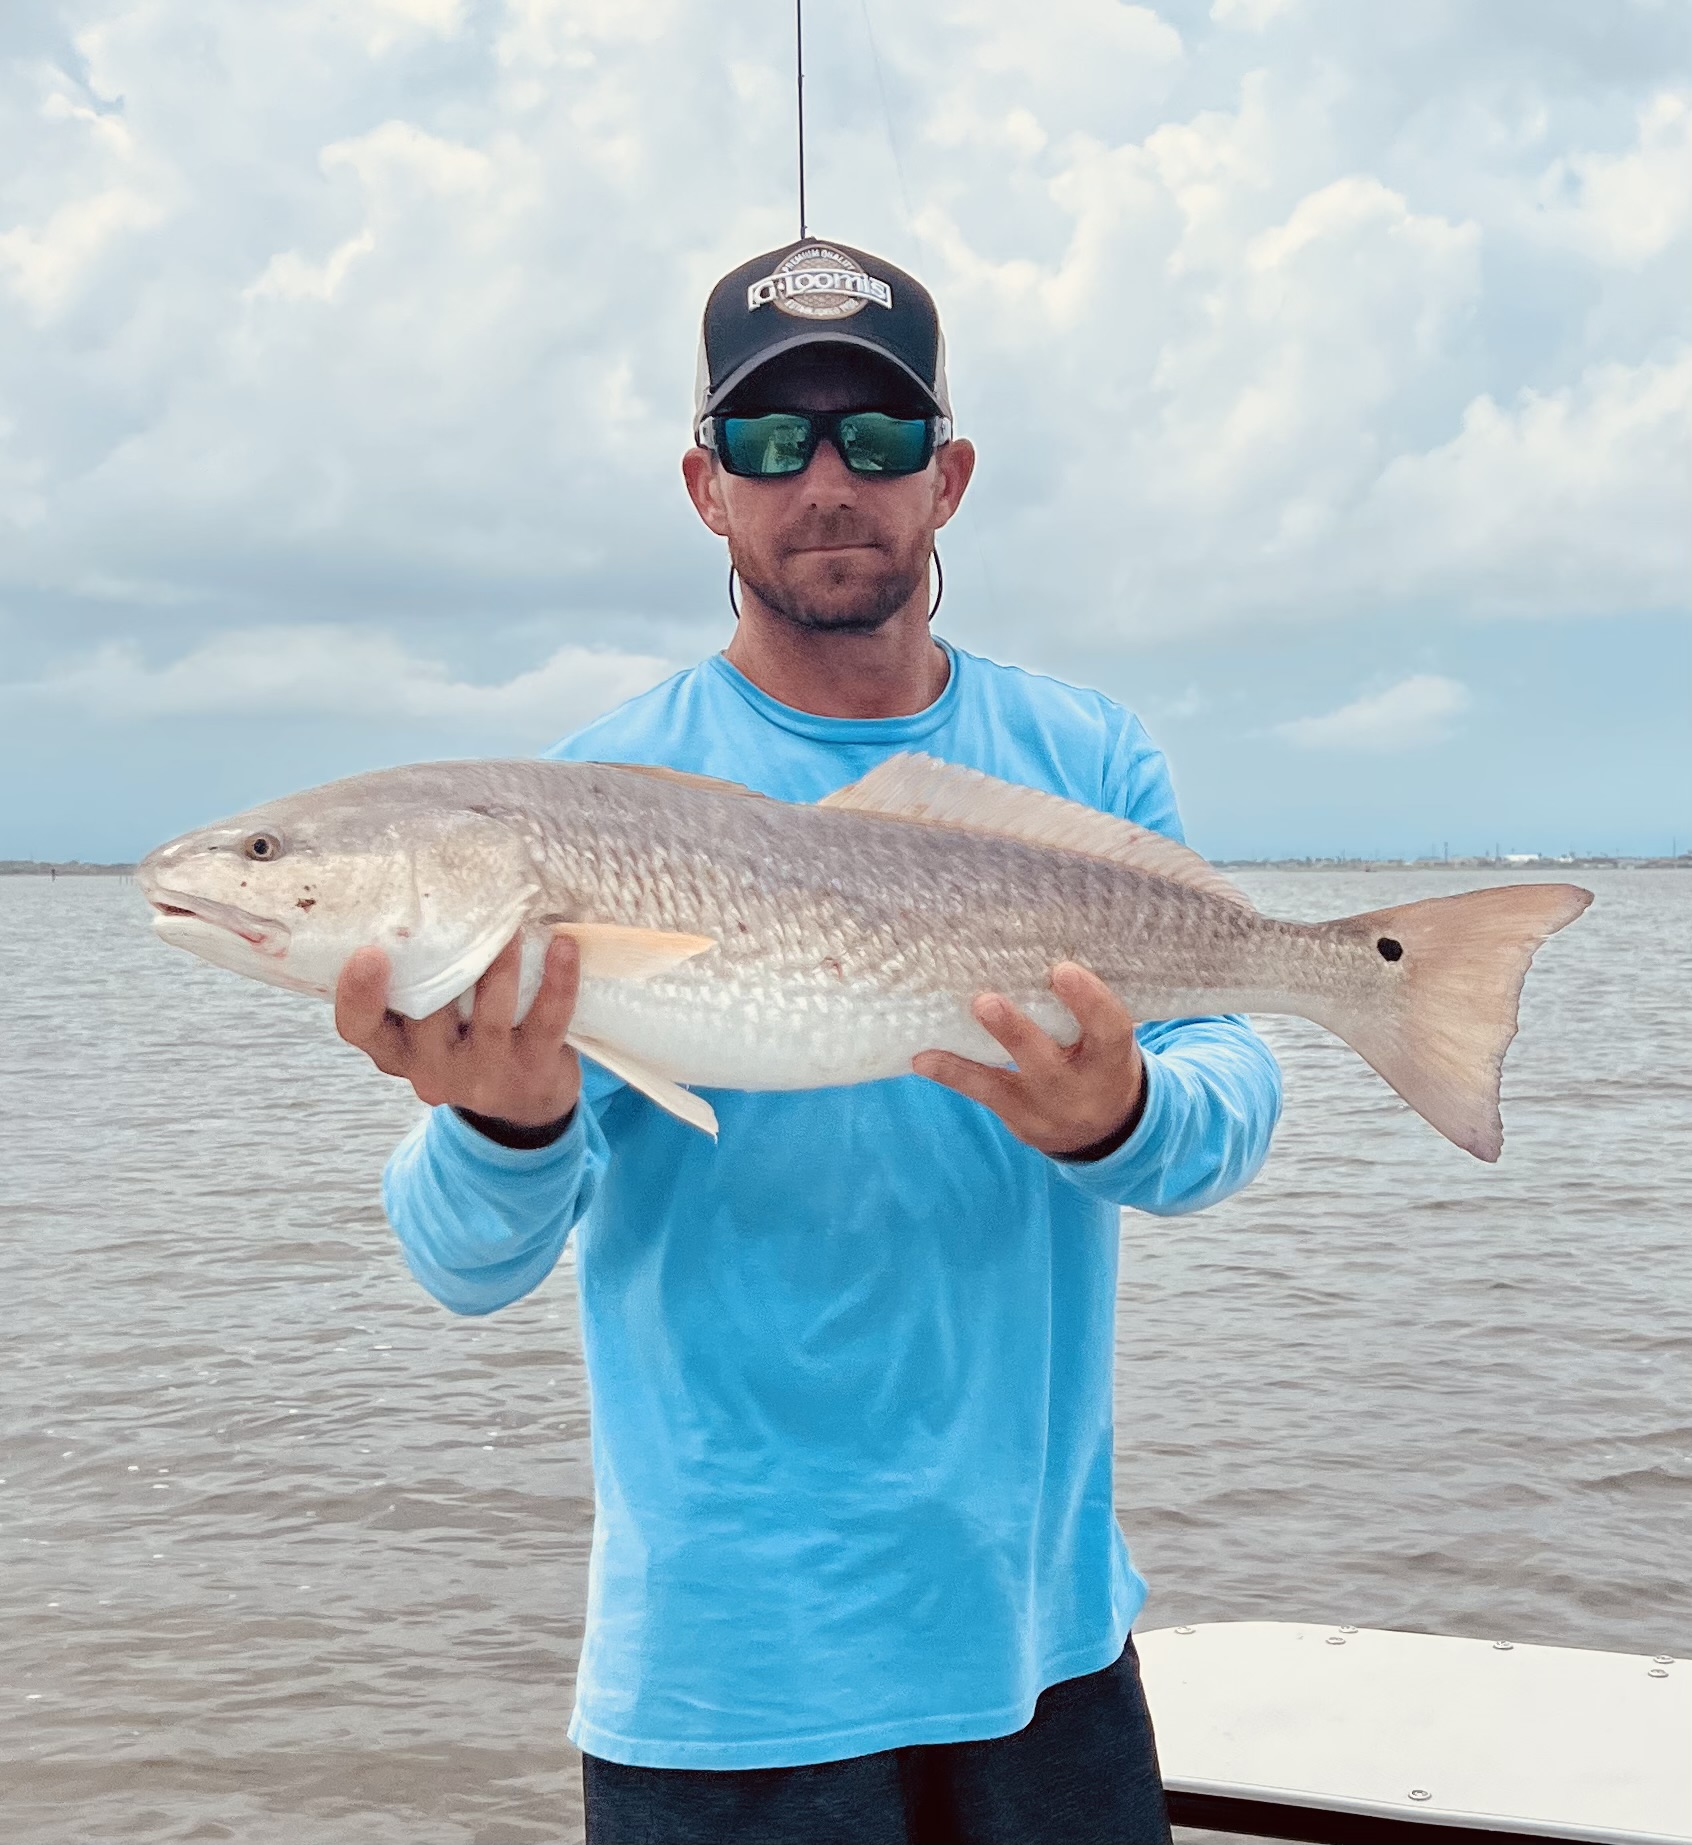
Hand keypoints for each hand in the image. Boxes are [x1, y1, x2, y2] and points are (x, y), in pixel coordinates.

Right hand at [334, 934, 582, 1130]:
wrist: (526, 1106)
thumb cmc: (469, 1045)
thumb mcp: (430, 1028)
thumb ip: (418, 985)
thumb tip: (422, 906)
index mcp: (397, 1051)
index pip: (359, 1028)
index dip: (357, 994)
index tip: (369, 952)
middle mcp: (433, 1068)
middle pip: (426, 1014)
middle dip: (442, 961)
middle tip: (458, 910)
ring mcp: (484, 1073)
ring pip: (489, 1014)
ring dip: (501, 963)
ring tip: (515, 923)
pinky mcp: (533, 1070)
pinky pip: (547, 1021)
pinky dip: (558, 981)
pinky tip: (563, 947)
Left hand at [912, 962, 1145, 1160]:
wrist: (1107, 1129)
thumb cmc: (1102, 1060)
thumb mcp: (1108, 1037)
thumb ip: (1088, 1007)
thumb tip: (1046, 946)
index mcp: (1111, 1059)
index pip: (1109, 1029)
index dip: (1088, 1001)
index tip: (1062, 970)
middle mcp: (1079, 1088)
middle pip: (1046, 1062)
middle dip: (1015, 1032)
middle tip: (986, 1001)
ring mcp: (1046, 1109)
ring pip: (1003, 1086)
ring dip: (965, 1064)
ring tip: (930, 1050)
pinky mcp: (1019, 1121)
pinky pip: (982, 1095)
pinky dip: (951, 1074)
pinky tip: (921, 1059)